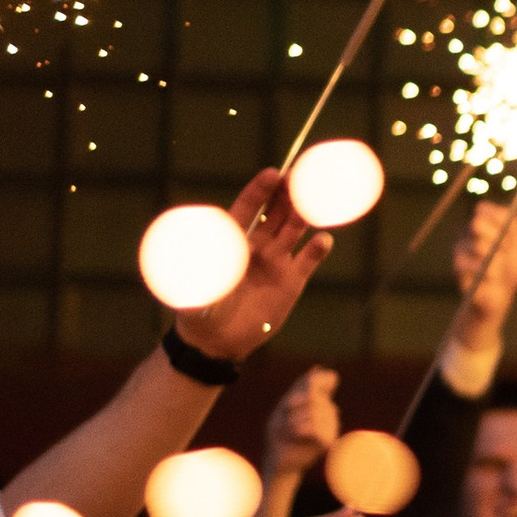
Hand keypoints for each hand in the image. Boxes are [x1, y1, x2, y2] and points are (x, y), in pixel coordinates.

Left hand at [181, 167, 333, 361]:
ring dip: (305, 213)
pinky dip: (317, 249)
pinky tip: (323, 239)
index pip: (248, 208)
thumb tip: (198, 265)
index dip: (260, 190)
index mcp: (232, 240)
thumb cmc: (199, 312)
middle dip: (289, 191)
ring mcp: (276, 261)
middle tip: (302, 174)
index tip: (272, 174)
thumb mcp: (192, 293)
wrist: (218, 341)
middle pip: (277, 211)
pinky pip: (308, 260)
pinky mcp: (291, 281)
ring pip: (294, 229)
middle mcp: (257, 245)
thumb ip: (198, 279)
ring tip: (316, 201)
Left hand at [263, 364, 339, 484]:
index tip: (297, 392)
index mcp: (319, 401)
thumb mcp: (285, 406)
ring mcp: (331, 426)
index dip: (314, 381)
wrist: (278, 459)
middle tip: (285, 420)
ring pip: (315, 411)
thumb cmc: (280, 432)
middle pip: (314, 396)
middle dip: (294, 406)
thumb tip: (318, 367)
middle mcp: (329, 411)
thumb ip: (300, 388)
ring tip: (289, 431)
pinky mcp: (329, 440)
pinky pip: (315, 427)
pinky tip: (296, 436)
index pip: (325, 380)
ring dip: (294, 420)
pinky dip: (300, 429)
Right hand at [454, 201, 516, 336]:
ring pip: (479, 245)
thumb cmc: (509, 270)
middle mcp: (467, 233)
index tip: (509, 233)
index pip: (483, 209)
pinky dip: (490, 273)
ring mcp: (460, 248)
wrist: (500, 299)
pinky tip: (491, 279)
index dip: (499, 220)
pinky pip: (476, 264)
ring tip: (499, 270)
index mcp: (481, 224)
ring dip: (497, 260)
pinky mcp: (458, 267)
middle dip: (497, 238)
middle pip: (477, 222)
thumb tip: (507, 211)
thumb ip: (513, 227)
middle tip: (505, 252)